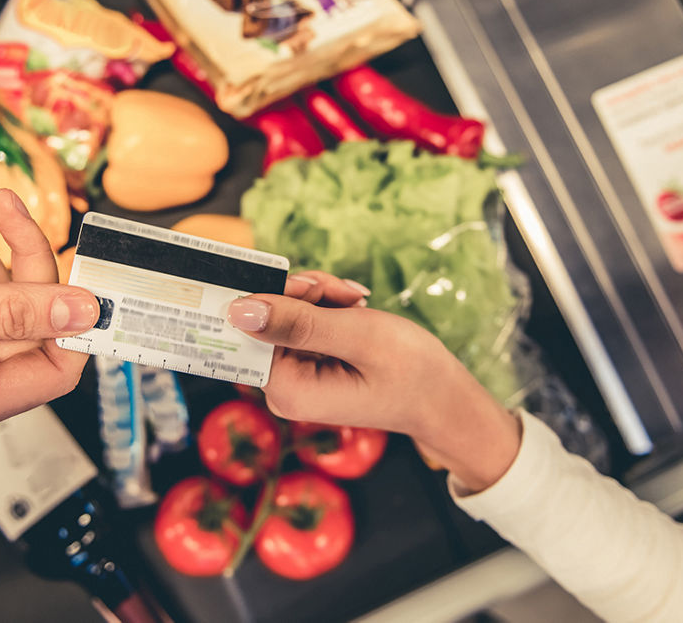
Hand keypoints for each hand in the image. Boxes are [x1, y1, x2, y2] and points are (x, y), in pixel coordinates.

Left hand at [229, 274, 520, 492]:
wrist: (444, 395)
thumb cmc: (410, 370)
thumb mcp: (356, 336)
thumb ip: (297, 322)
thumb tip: (238, 310)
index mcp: (287, 390)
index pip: (250, 328)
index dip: (275, 297)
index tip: (312, 286)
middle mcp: (283, 389)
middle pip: (267, 319)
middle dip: (305, 295)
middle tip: (348, 295)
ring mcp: (295, 378)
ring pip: (286, 313)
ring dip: (320, 297)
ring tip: (357, 302)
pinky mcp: (308, 366)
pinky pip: (302, 323)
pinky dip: (326, 307)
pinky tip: (355, 308)